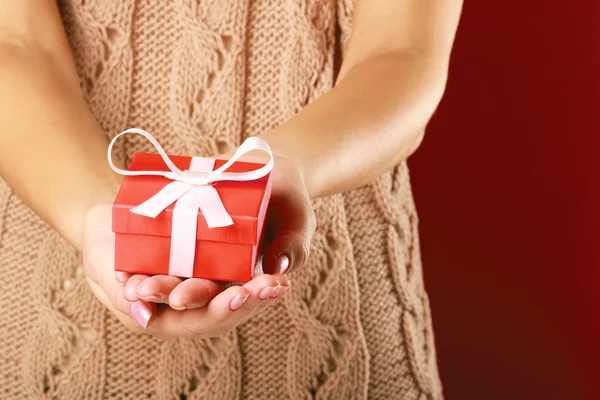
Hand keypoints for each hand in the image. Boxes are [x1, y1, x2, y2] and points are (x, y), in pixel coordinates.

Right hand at [83, 203, 291, 337]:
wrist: (107, 223)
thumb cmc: (101, 245)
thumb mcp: (102, 265)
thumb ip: (118, 291)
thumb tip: (144, 315)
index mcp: (159, 315)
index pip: (193, 321)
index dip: (217, 311)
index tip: (239, 295)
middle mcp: (182, 308)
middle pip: (220, 314)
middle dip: (248, 302)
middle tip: (272, 286)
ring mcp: (195, 289)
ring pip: (231, 299)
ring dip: (258, 292)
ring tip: (280, 281)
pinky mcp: (205, 269)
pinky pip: (232, 277)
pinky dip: (252, 273)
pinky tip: (274, 266)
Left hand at [122, 153, 315, 323]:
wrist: (267, 168)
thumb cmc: (286, 198)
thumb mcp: (298, 218)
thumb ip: (294, 243)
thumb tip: (280, 267)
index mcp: (246, 281)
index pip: (236, 300)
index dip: (232, 303)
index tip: (235, 294)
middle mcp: (217, 276)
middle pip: (198, 298)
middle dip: (184, 297)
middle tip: (171, 296)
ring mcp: (194, 260)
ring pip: (170, 284)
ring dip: (155, 289)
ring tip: (140, 288)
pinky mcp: (174, 239)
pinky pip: (152, 257)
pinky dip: (137, 266)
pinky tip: (124, 274)